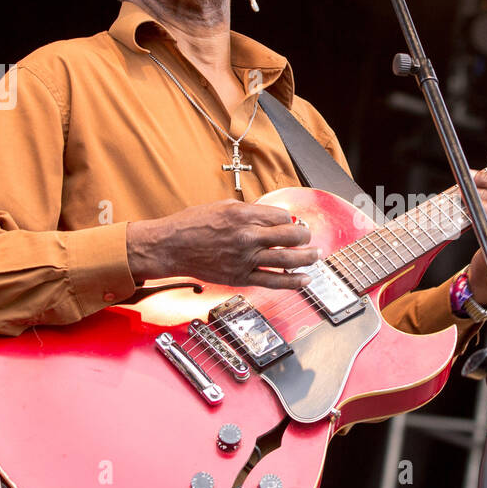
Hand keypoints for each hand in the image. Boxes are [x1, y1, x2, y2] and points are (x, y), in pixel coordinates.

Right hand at [126, 201, 318, 288]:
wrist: (170, 247)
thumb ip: (250, 212)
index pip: (282, 216)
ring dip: (307, 257)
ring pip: (287, 259)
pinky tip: (305, 280)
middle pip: (291, 236)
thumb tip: (274, 217)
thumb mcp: (223, 206)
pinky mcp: (241, 277)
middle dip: (305, 236)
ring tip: (316, 255)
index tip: (291, 223)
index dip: (289, 219)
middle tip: (309, 237)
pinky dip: (293, 281)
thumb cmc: (193, 225)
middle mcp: (247, 236)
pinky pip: (273, 281)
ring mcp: (245, 258)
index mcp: (243, 214)